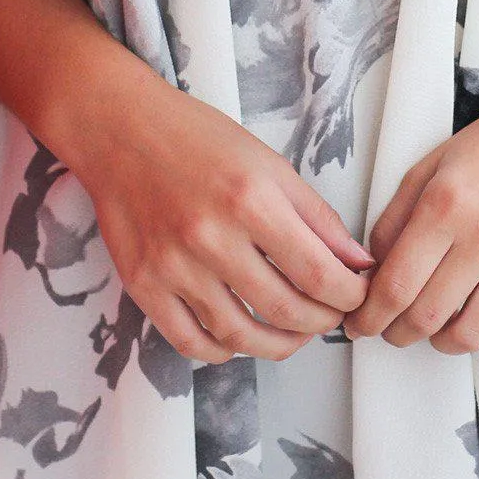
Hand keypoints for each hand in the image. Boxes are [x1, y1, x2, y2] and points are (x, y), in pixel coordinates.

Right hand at [83, 75, 375, 365]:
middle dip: (321, 322)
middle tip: (330, 317)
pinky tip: (240, 335)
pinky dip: (223, 350)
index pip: (317, 273)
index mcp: (250, 198)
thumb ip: (316, 215)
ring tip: (294, 333)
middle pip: (284, 310)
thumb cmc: (197, 138)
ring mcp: (173, 266)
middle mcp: (211, 236)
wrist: (121, 129)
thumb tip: (357, 263)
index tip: (356, 297)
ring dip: (279, 345)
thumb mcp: (268, 162)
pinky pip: (191, 342)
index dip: (347, 296)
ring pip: (240, 335)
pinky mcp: (143, 285)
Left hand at [340, 92, 478, 359]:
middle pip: (425, 316)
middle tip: (393, 331)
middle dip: (397, 333)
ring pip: (469, 335)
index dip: (370, 316)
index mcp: (444, 204)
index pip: (394, 284)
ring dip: (443, 343)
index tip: (361, 325)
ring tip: (439, 330)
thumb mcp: (432, 165)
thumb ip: (396, 215)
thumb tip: (372, 268)